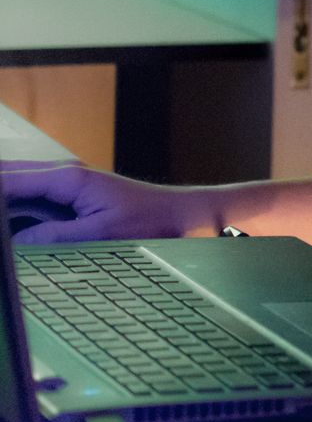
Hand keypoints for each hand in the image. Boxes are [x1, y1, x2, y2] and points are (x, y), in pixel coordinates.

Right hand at [1, 163, 211, 243]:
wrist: (183, 216)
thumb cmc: (150, 222)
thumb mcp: (99, 235)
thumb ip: (53, 238)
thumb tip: (13, 244)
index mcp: (65, 178)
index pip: (6, 180)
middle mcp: (61, 177)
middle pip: (6, 179)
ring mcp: (64, 188)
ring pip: (14, 192)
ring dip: (6, 208)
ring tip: (6, 233)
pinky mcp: (69, 201)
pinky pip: (29, 204)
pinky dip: (12, 215)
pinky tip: (11, 231)